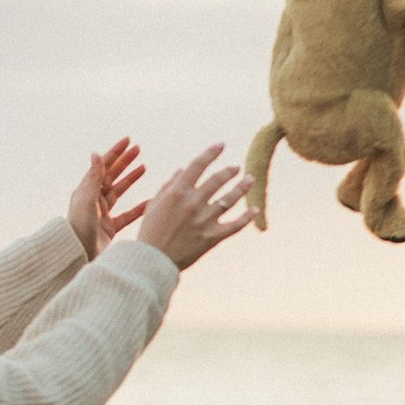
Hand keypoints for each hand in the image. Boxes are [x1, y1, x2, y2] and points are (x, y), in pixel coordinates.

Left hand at [67, 139, 148, 258]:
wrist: (78, 255)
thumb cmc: (80, 228)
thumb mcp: (87, 201)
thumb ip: (93, 178)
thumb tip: (96, 153)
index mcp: (87, 191)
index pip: (103, 166)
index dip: (116, 153)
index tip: (128, 141)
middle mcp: (94, 200)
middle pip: (111, 175)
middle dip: (125, 161)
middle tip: (138, 149)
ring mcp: (102, 214)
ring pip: (119, 192)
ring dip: (131, 179)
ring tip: (144, 167)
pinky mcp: (109, 228)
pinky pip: (127, 215)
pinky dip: (139, 208)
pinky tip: (151, 201)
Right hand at [135, 143, 256, 269]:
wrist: (152, 260)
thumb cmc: (150, 230)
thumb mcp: (155, 204)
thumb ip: (169, 185)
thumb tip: (182, 170)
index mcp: (177, 192)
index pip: (198, 165)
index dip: (211, 152)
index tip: (221, 145)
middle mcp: (192, 203)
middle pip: (217, 180)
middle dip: (229, 171)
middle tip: (236, 168)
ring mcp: (203, 220)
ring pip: (229, 199)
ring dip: (242, 187)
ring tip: (249, 179)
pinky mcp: (211, 237)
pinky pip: (234, 226)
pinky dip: (246, 218)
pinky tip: (254, 210)